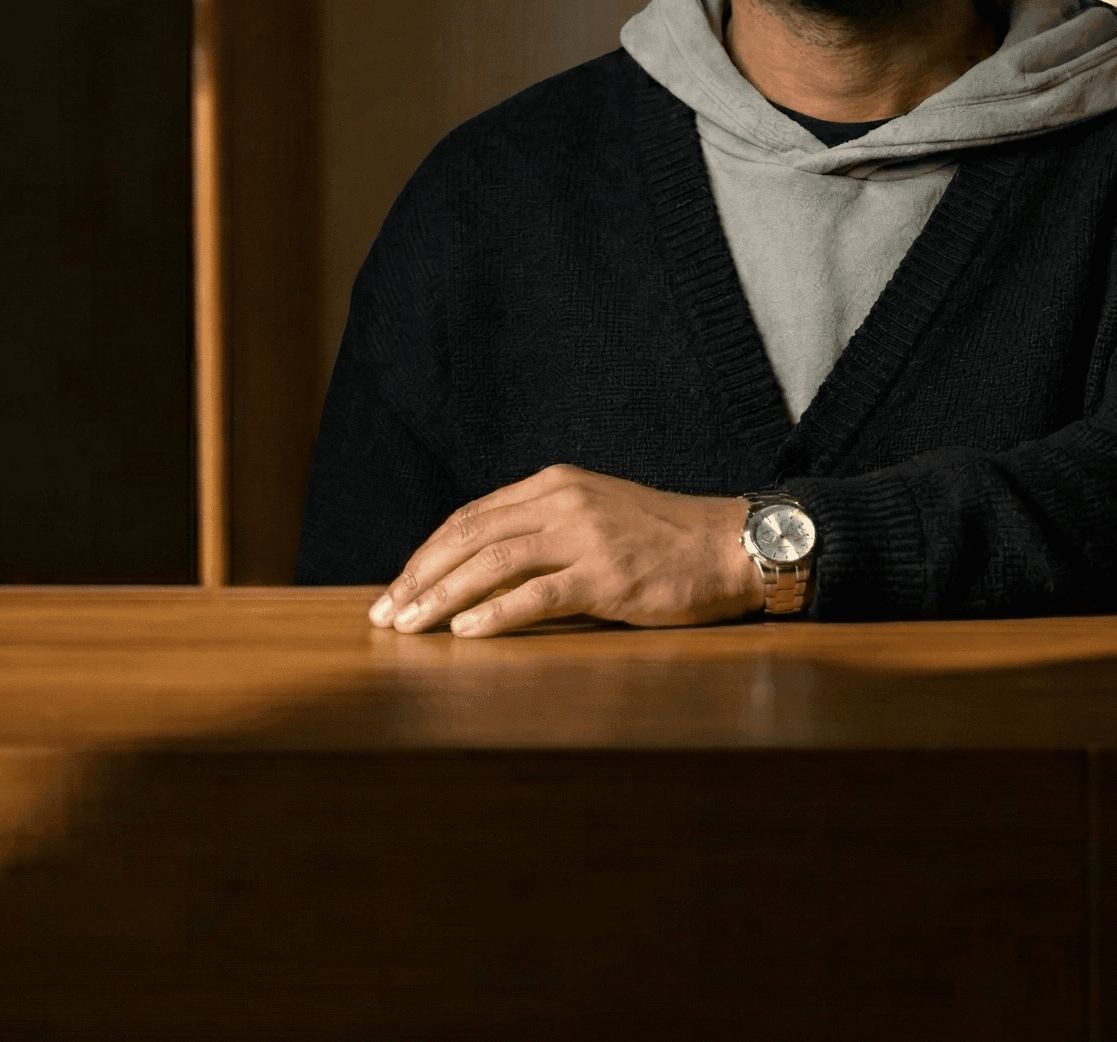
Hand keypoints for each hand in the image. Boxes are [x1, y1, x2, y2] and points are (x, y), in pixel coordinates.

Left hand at [368, 465, 765, 637]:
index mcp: (556, 484)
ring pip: (494, 562)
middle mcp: (564, 501)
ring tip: (410, 626)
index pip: (472, 516)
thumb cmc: (663, 539)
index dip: (428, 553)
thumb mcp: (596, 517)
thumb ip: (543, 532)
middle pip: (471, 535)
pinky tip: (466, 632)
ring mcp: (587, 536)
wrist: (731, 544)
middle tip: (385, 614)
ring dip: (443, 596)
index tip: (396, 588)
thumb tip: (479, 573)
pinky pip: (539, 594)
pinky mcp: (609, 574)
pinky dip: (497, 613)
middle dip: (420, 576)